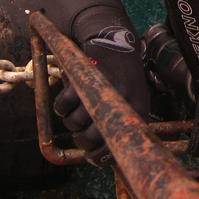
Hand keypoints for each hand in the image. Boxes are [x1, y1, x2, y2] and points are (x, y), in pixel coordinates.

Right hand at [51, 19, 151, 165]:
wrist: (114, 40)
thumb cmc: (123, 76)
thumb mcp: (133, 100)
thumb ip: (123, 123)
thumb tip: (104, 155)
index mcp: (136, 111)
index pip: (114, 150)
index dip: (98, 157)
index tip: (90, 154)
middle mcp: (119, 103)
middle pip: (88, 139)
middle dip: (80, 139)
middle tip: (81, 131)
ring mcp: (98, 92)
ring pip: (72, 123)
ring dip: (71, 119)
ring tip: (78, 107)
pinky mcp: (80, 80)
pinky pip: (62, 106)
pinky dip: (62, 105)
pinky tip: (70, 97)